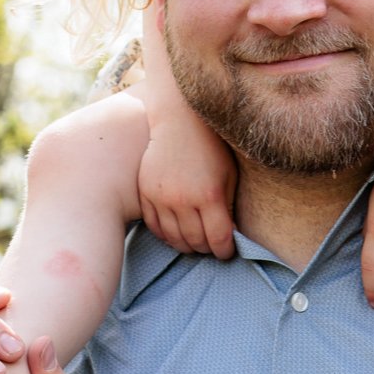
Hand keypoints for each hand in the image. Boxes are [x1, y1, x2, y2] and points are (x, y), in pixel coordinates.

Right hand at [138, 107, 236, 258]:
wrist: (177, 122)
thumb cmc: (210, 148)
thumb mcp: (228, 176)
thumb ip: (229, 208)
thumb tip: (228, 236)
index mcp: (210, 195)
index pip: (219, 239)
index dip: (225, 251)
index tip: (226, 251)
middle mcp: (183, 199)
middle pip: (196, 242)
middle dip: (207, 249)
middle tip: (211, 246)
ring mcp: (161, 197)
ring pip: (174, 238)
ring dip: (186, 245)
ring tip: (194, 241)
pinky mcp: (145, 193)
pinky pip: (154, 226)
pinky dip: (165, 235)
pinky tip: (174, 232)